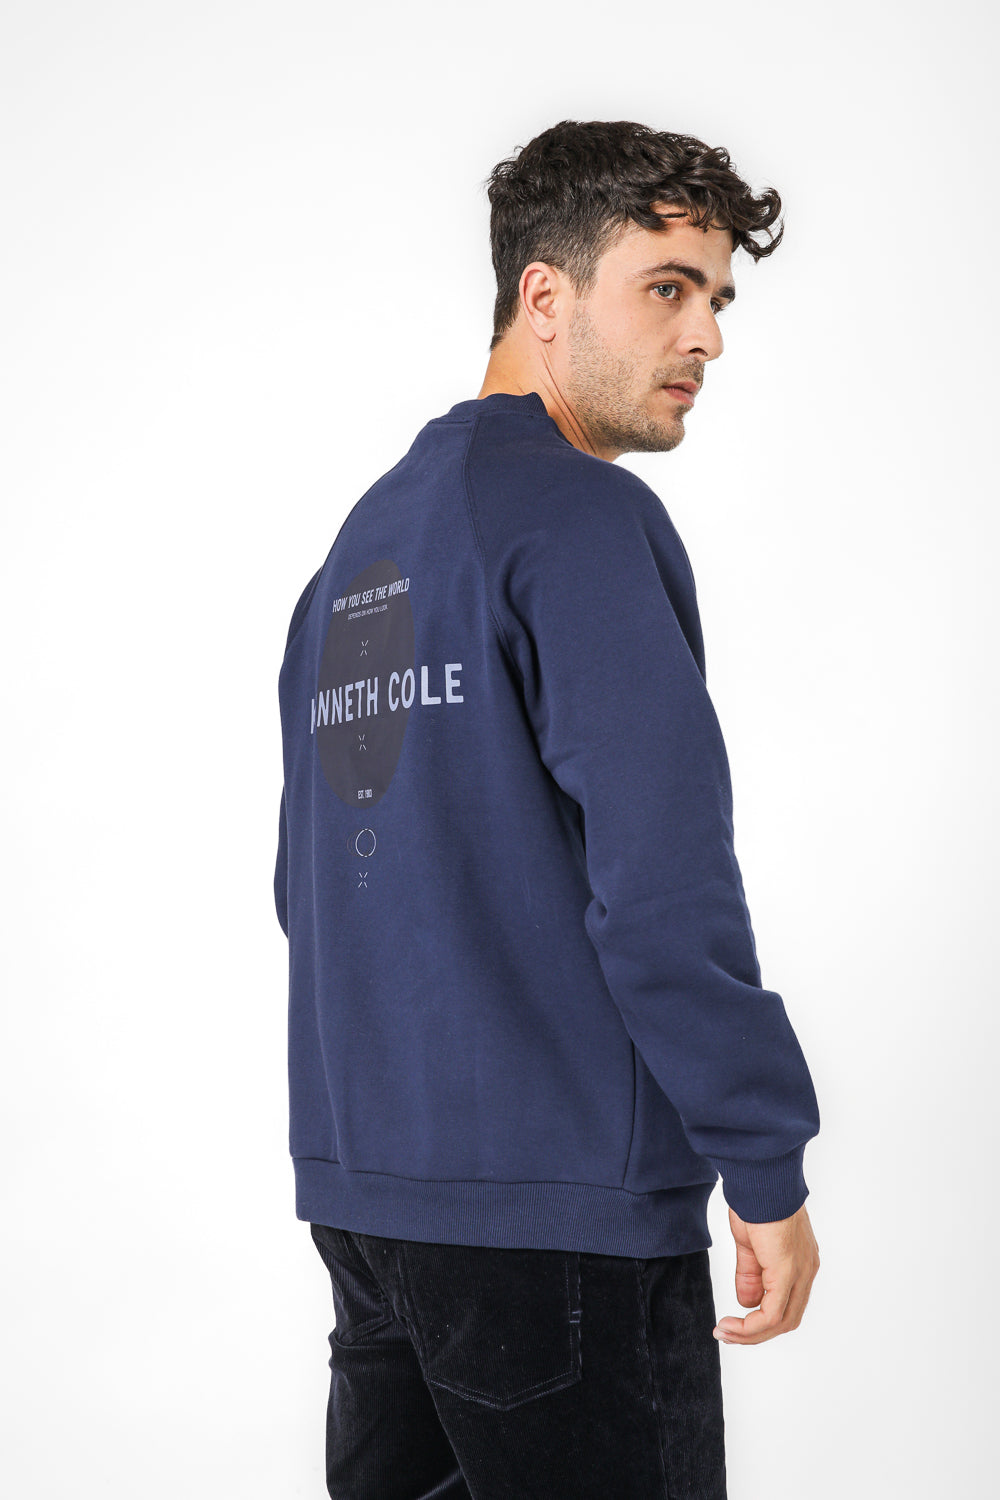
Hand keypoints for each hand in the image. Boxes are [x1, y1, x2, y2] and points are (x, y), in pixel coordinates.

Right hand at [713, 1202, 819, 1345]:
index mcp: (801, 1262)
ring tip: (725, 1332)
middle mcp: (807, 1271)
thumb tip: (746, 1302)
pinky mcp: (787, 1271)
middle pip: (787, 1319)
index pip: (787, 1304)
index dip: (762, 1320)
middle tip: (727, 1333)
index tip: (734, 1322)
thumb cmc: (756, 1200)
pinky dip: (751, 1326)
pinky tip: (732, 1326)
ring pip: (781, 1321)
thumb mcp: (750, 1244)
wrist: (761, 1178)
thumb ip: (750, 1273)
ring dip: (751, 1334)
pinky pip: (772, 1313)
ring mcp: (800, 1272)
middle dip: (755, 1333)